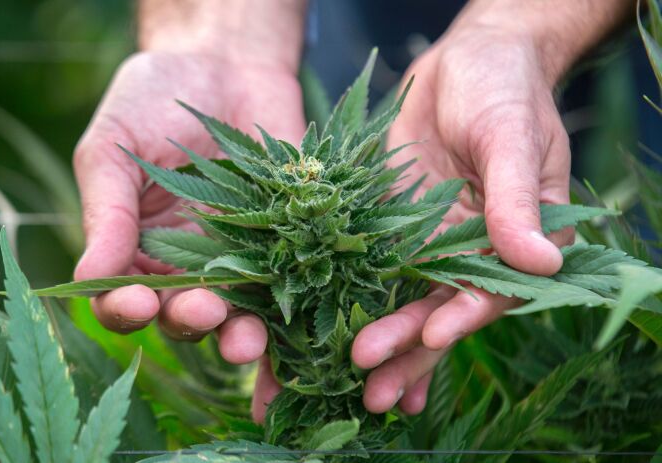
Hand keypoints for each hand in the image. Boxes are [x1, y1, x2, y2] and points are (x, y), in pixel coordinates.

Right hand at [74, 51, 304, 379]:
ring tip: (247, 338)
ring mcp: (243, 257)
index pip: (125, 299)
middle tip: (204, 312)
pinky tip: (300, 314)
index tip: (135, 304)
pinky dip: (295, 304)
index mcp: (137, 249)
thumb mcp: (115, 148)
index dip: (126, 310)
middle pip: (187, 316)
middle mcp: (189, 264)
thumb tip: (88, 276)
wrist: (225, 64)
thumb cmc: (154, 100)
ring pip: (241, 313)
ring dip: (242, 333)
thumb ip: (106, 212)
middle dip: (194, 321)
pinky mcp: (288, 241)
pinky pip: (292, 281)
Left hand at [352, 19, 574, 413]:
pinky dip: (359, 304)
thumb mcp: (510, 136)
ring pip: (406, 300)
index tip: (433, 336)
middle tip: (373, 387)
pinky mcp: (394, 227)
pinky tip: (336, 341)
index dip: (464, 314)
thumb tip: (542, 263)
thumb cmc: (502, 89)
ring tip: (355, 384)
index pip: (494, 287)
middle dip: (409, 349)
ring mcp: (433, 242)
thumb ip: (517, 198)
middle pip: (442, 308)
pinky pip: (374, 270)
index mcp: (521, 238)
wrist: (464, 63)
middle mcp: (477, 250)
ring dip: (384, 342)